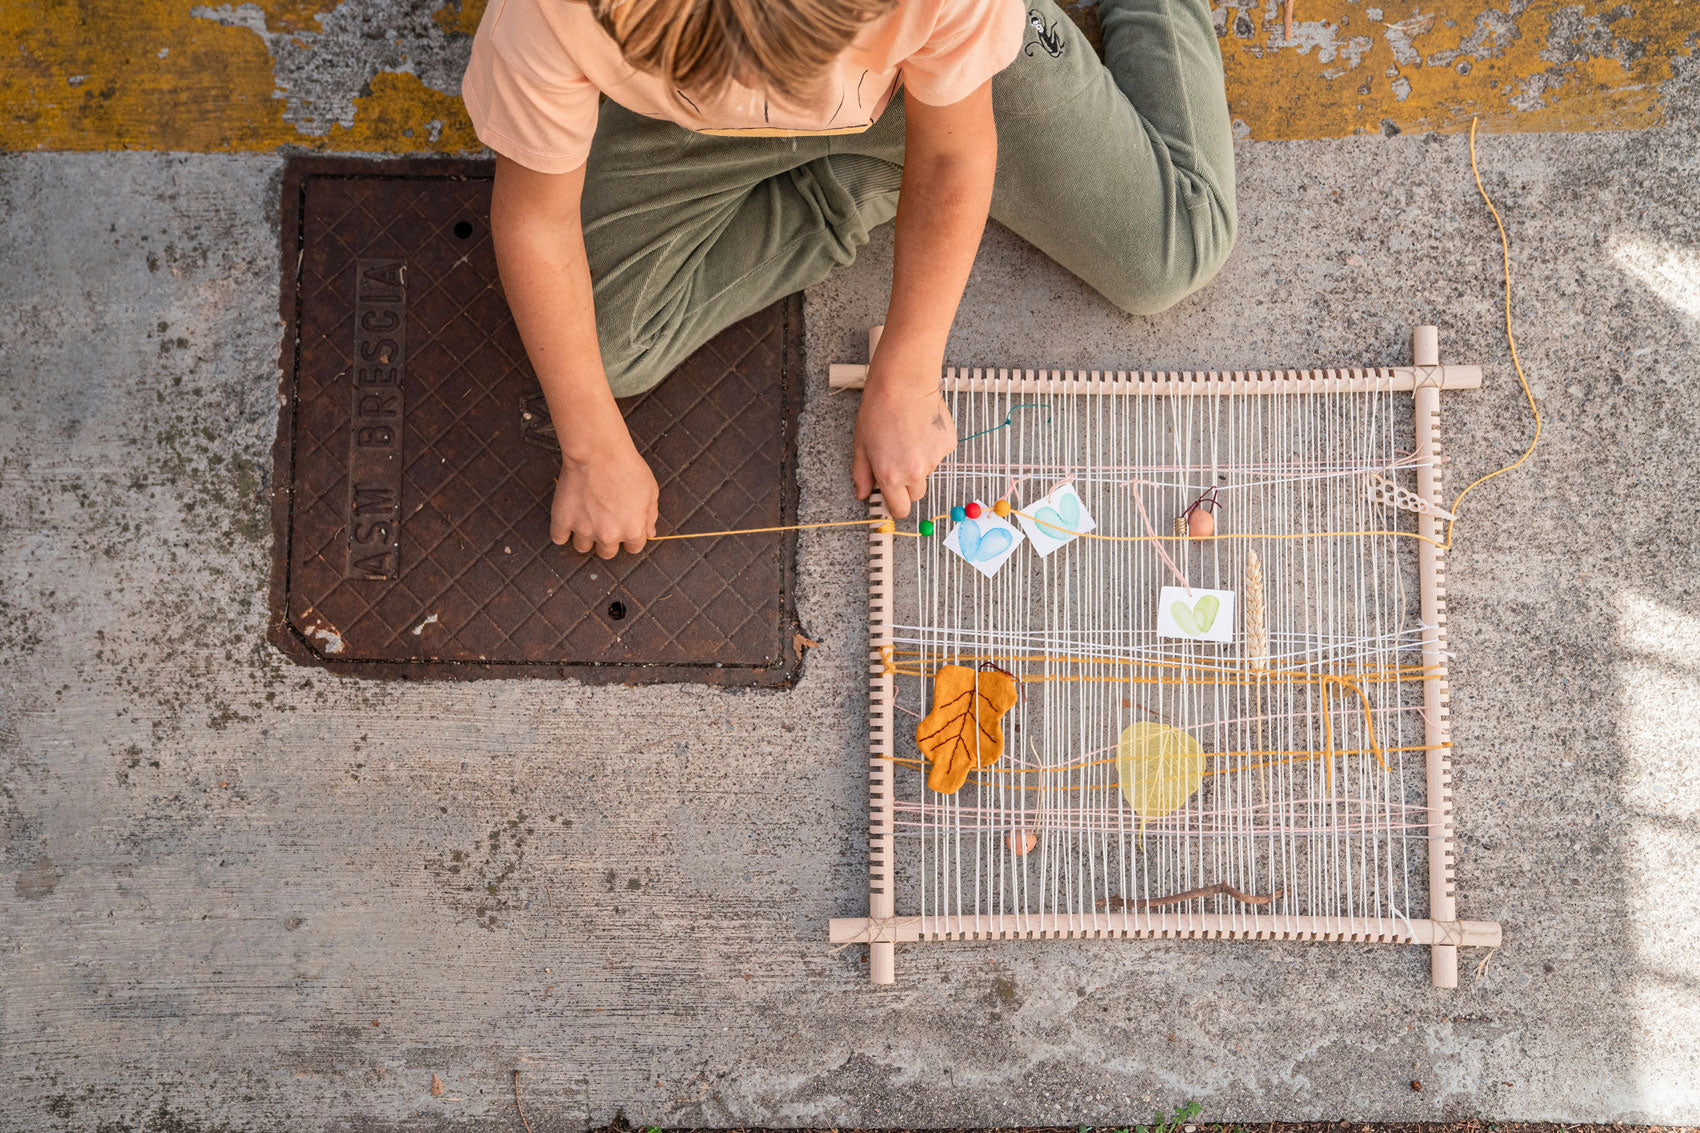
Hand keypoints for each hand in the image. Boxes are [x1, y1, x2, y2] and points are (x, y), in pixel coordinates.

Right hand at [551, 432, 658, 558]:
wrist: (598, 451)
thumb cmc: (626, 466)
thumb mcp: (651, 490)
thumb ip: (651, 515)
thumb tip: (650, 532)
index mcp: (632, 530)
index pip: (633, 549)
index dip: (629, 538)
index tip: (623, 527)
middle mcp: (609, 535)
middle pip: (607, 553)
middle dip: (607, 540)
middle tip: (604, 521)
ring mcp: (584, 529)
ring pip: (583, 548)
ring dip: (585, 537)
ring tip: (586, 518)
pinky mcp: (563, 520)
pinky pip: (559, 538)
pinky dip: (562, 532)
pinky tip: (567, 520)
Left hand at [852, 358, 955, 518]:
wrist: (903, 383)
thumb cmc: (879, 409)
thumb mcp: (861, 445)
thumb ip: (862, 474)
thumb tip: (862, 493)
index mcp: (891, 476)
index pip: (900, 509)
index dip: (896, 504)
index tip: (893, 498)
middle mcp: (915, 472)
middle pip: (916, 494)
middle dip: (908, 483)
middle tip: (898, 459)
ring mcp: (934, 459)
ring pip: (927, 471)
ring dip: (919, 461)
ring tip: (908, 436)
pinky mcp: (947, 444)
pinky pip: (939, 454)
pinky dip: (931, 445)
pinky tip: (920, 428)